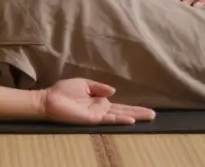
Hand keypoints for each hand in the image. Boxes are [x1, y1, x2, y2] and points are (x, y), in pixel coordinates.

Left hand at [40, 79, 155, 125]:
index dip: (133, 107)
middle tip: (154, 115)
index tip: (147, 108)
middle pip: (124, 111)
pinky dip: (120, 119)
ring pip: (120, 115)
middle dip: (139, 113)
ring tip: (149, 117)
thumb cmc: (64, 91)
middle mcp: (101, 108)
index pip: (120, 105)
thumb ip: (100, 87)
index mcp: (100, 100)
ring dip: (134, 116)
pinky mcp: (92, 118)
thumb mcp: (84, 84)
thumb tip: (114, 90)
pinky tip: (130, 120)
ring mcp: (98, 114)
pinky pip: (109, 118)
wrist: (50, 99)